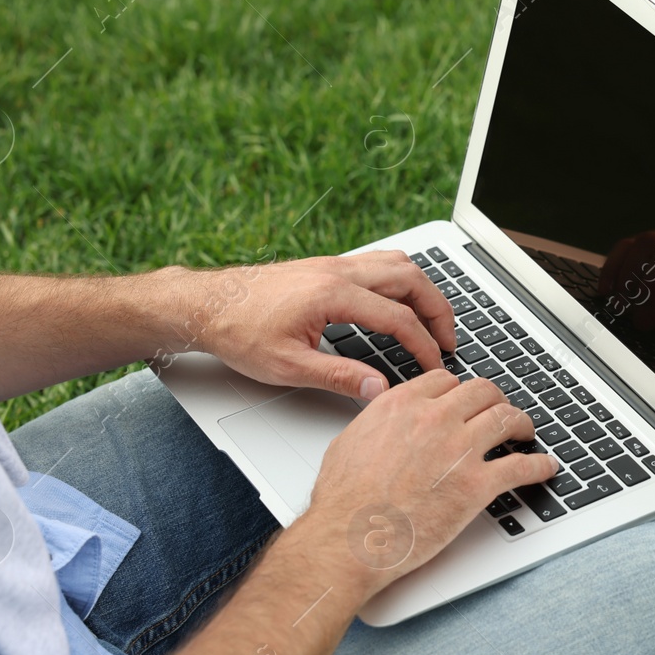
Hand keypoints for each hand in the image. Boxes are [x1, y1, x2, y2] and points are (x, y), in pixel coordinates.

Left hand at [192, 251, 455, 399]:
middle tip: (449, 342)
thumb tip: (379, 391)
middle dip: (438, 310)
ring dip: (423, 290)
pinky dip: (402, 282)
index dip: (424, 346)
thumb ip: (339, 378)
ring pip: (398, 264)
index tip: (435, 367)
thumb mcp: (287, 366)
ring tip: (434, 321)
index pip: (398, 319)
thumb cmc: (237, 332)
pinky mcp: (326, 266)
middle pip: (411, 279)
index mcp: (332, 294)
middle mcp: (338, 271)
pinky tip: (401, 303)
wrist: (204, 304)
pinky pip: (379, 263)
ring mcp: (333, 264)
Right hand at [292, 371, 560, 597]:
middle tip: (500, 411)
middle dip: (495, 400)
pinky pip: (521, 466)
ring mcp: (460, 449)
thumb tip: (384, 423)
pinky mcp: (477, 485)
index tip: (466, 400)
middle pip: (482, 393)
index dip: (460, 391)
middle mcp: (435, 419)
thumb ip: (376, 424)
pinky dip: (539, 465)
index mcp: (403, 405)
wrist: (352, 537)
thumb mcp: (349, 442)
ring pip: (506, 419)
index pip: (445, 381)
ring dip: (521, 424)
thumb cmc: (344, 501)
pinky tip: (545, 467)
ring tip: (525, 432)